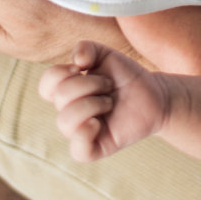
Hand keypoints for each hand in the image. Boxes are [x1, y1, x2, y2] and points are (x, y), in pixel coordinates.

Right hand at [39, 40, 171, 161]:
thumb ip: (87, 48)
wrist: (154, 94)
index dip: (60, 73)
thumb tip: (76, 61)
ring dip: (92, 104)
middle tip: (108, 84)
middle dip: (89, 84)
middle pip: (60, 97)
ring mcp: (81, 132)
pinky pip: (79, 151)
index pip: (46, 85)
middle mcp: (69, 113)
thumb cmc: (126, 76)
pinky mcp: (96, 148)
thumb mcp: (106, 55)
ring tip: (110, 102)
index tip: (82, 67)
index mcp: (67, 92)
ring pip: (65, 122)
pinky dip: (84, 134)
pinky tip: (98, 123)